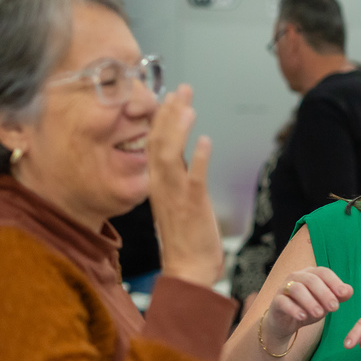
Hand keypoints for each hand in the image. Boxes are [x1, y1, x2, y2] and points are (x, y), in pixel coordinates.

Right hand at [148, 84, 221, 287]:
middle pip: (158, 142)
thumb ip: (180, 179)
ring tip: (189, 107)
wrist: (187, 270)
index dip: (161, 118)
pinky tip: (206, 141)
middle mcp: (161, 186)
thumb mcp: (179, 203)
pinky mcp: (192, 206)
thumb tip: (188, 158)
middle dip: (170, 114)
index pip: (153, 144)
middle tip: (182, 90)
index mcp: (157, 185)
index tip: (169, 98)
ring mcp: (175, 195)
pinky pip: (194, 178)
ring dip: (179, 129)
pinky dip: (200, 158)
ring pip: (170, 155)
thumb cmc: (186, 240)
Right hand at [263, 266, 352, 342]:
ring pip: (297, 289)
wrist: (286, 323)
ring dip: (310, 301)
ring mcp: (284, 288)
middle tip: (334, 308)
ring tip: (319, 314)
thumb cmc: (309, 308)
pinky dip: (293, 309)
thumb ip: (338, 296)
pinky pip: (283, 302)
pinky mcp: (276, 301)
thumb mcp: (325, 303)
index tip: (343, 294)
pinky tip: (303, 317)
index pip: (324, 272)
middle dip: (324, 293)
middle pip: (311, 280)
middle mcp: (297, 277)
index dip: (334, 282)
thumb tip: (349, 290)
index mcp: (311, 274)